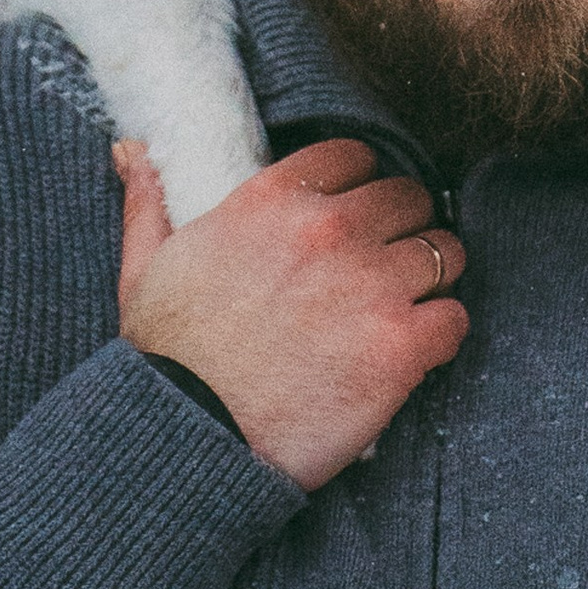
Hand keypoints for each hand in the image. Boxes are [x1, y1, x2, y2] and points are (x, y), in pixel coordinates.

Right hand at [115, 136, 467, 489]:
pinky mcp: (402, 345)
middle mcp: (330, 229)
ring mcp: (372, 285)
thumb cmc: (166, 358)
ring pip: (445, 252)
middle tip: (389, 266)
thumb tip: (132, 150)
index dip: (361, 185)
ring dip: (433, 277)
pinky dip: (443, 333)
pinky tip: (416, 351)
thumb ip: (149, 204)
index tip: (357, 216)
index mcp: (272, 200)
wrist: (191, 438)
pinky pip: (455, 318)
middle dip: (404, 227)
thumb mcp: (145, 267)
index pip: (353, 157)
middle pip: (409, 198)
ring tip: (409, 307)